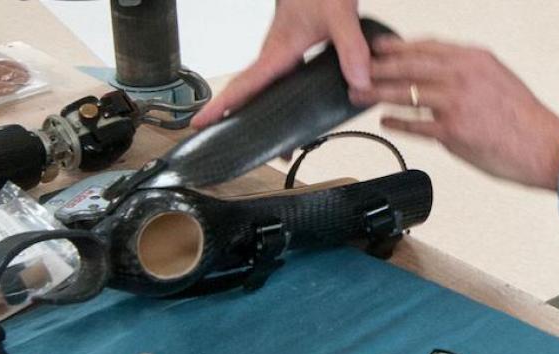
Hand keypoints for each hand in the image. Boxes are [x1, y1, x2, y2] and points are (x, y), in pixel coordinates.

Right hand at [192, 0, 370, 128]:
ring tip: (261, 131)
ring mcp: (283, 47)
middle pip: (248, 88)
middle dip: (232, 113)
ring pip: (263, 82)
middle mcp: (276, 50)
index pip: (244, 83)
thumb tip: (357, 81)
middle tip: (220, 135)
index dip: (221, 104)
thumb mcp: (339, 14)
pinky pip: (279, 74)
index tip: (202, 120)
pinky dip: (276, 91)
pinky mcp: (293, 43)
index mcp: (279, 48)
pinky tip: (288, 100)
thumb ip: (350, 48)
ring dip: (255, 104)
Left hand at [357, 39, 558, 190]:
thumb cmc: (526, 119)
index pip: (427, 46)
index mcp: (474, 59)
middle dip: (378, 66)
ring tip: (360, 94)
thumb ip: (470, 73)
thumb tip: (442, 74)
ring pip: (405, 93)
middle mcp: (463, 75)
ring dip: (377, 94)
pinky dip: (395, 122)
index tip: (380, 47)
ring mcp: (455, 102)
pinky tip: (384, 121)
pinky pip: (414, 124)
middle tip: (358, 69)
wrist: (546, 146)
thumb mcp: (499, 79)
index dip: (399, 46)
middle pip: (408, 65)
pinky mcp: (452, 131)